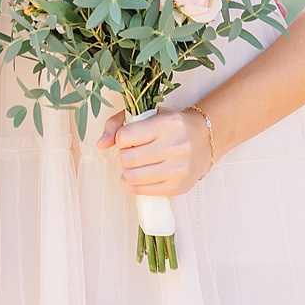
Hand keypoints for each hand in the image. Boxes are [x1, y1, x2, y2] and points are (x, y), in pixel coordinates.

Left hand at [96, 105, 211, 197]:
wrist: (203, 139)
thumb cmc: (170, 124)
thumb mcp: (147, 113)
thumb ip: (118, 123)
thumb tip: (100, 144)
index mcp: (166, 124)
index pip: (126, 136)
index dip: (121, 138)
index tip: (127, 137)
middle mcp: (175, 147)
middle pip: (128, 159)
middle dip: (123, 155)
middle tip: (130, 151)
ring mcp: (178, 169)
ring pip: (133, 177)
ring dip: (126, 171)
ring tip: (133, 164)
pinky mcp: (177, 187)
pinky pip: (143, 191)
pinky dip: (132, 185)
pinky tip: (136, 176)